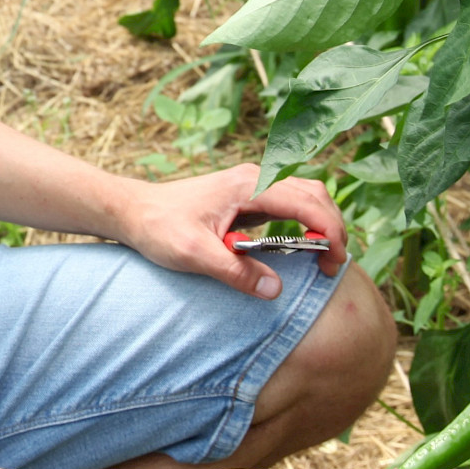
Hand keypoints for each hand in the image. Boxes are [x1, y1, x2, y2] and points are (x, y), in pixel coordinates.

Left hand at [107, 162, 345, 298]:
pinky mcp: (248, 198)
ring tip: (323, 260)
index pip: (305, 202)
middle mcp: (255, 179)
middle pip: (313, 194)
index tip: (335, 261)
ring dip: (321, 224)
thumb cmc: (159, 227)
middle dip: (332, 227)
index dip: (329, 231)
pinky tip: (303, 250)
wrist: (133, 211)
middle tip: (333, 266)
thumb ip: (234, 271)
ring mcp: (252, 186)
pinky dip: (305, 224)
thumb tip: (275, 289)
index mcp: (248, 185)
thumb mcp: (194, 254)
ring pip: (304, 196)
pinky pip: (289, 205)